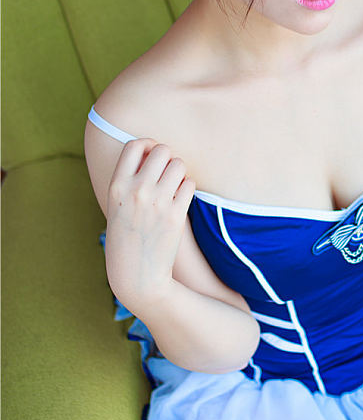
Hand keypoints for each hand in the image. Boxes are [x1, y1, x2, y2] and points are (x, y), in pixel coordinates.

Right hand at [104, 139, 195, 310]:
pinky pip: (190, 184)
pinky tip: (180, 199)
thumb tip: (152, 150)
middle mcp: (136, 191)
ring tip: (173, 187)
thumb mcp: (116, 206)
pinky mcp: (175, 215)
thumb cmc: (126, 237)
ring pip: (179, 164)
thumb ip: (129, 179)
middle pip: (162, 150)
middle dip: (167, 158)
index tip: (151, 156)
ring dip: (180, 172)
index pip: (134, 145)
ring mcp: (157, 202)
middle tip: (166, 173)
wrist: (136, 274)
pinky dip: (188, 188)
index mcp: (116, 186)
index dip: (147, 145)